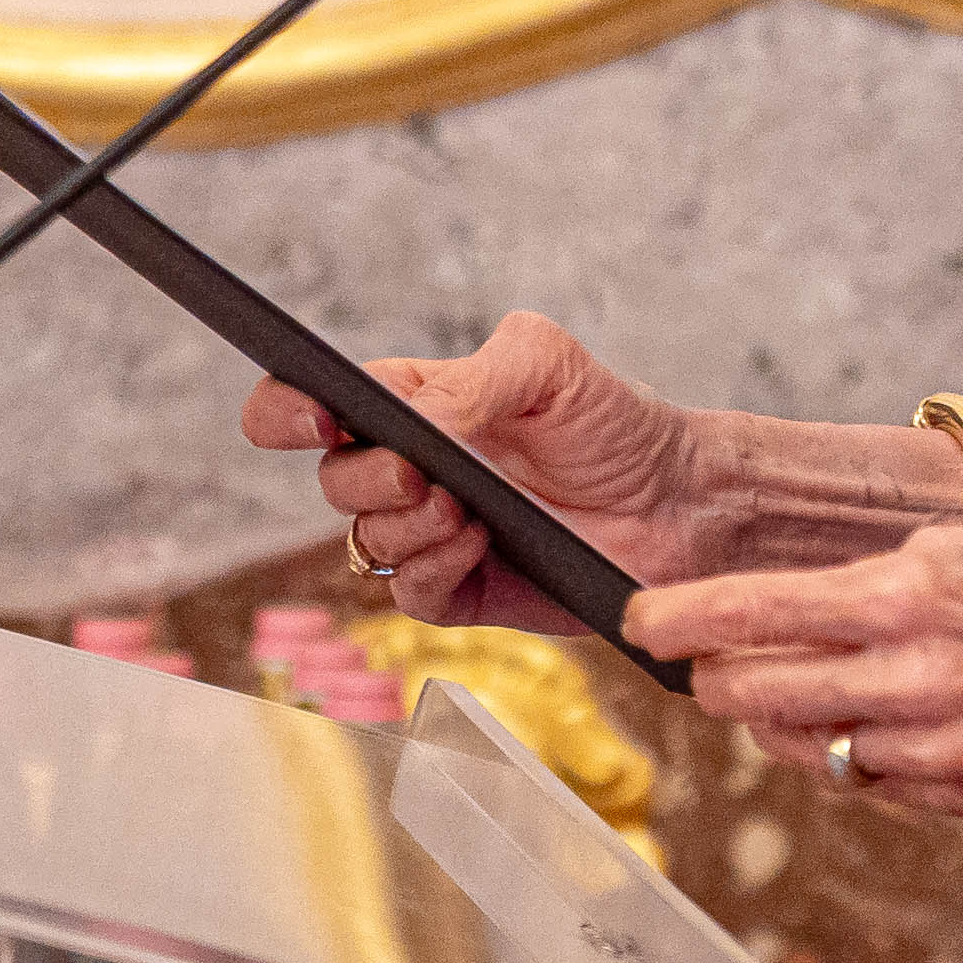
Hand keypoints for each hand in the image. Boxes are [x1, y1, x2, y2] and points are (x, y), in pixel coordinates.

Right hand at [239, 308, 710, 635]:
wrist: (679, 503)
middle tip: (424, 473)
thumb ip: (472, 379)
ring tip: (469, 510)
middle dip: (365, 478)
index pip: (308, 403)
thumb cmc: (615, 424)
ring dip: (407, 527)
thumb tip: (414, 425)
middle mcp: (411, 470)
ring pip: (365, 544)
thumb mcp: (548, 366)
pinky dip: (434, 570)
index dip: (284, 410)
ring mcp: (433, 535)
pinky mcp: (463, 593)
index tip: (313, 416)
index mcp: (414, 404)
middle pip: (331, 481)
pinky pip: (409, 596)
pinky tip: (480, 545)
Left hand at [622, 523, 962, 813]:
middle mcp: (911, 676)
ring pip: (808, 747)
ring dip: (782, 723)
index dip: (681, 619)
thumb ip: (889, 581)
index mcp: (910, 594)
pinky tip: (863, 729)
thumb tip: (815, 605)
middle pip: (760, 693)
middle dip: (719, 677)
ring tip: (783, 693)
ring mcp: (936, 747)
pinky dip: (851, 758)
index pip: (754, 611)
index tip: (643, 619)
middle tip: (705, 661)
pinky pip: (871, 784)